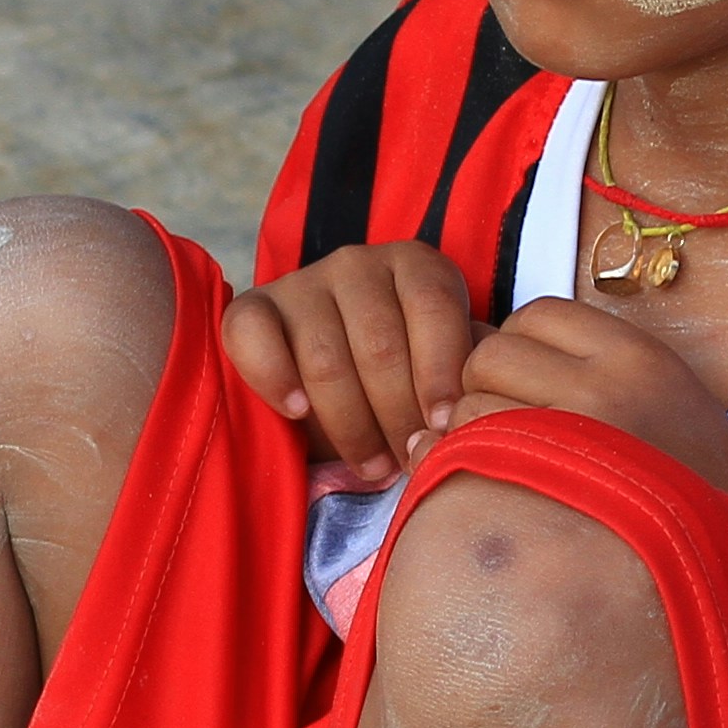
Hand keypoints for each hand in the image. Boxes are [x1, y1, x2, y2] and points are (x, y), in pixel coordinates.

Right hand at [220, 243, 476, 484]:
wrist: (336, 389)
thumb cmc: (406, 384)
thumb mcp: (444, 373)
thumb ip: (463, 380)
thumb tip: (474, 412)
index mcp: (416, 266)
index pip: (433, 308)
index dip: (440, 374)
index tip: (443, 427)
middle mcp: (358, 263)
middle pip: (379, 342)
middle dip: (397, 414)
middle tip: (408, 459)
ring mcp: (302, 282)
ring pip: (325, 356)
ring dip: (350, 423)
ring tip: (371, 465)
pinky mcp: (253, 307)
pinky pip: (254, 335)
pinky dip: (275, 377)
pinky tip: (296, 412)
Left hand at [452, 299, 727, 499]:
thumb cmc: (697, 493)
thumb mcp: (665, 403)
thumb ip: (593, 372)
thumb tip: (489, 354)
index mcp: (640, 355)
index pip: (537, 315)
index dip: (520, 349)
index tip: (534, 389)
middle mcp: (608, 385)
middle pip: (492, 353)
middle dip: (485, 388)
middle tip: (512, 434)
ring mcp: (576, 440)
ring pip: (469, 404)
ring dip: (468, 435)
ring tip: (511, 469)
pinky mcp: (546, 494)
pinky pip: (468, 457)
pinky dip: (464, 472)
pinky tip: (496, 496)